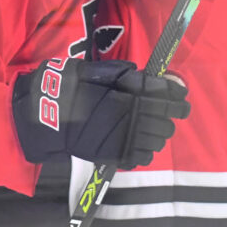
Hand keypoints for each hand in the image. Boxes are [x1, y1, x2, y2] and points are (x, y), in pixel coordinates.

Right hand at [12, 57, 189, 166]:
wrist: (46, 117)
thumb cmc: (68, 88)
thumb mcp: (93, 70)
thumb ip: (121, 72)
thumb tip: (146, 75)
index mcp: (126, 94)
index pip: (165, 96)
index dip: (177, 95)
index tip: (181, 95)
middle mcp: (130, 118)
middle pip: (166, 121)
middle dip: (169, 115)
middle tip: (166, 111)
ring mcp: (124, 140)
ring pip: (158, 140)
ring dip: (158, 132)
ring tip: (151, 127)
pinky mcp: (116, 156)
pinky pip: (143, 157)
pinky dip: (145, 149)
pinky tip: (138, 141)